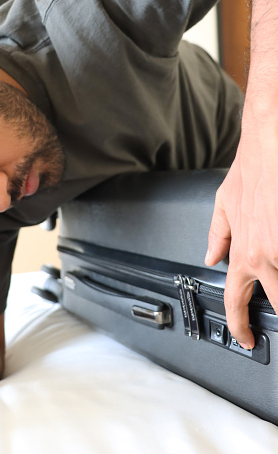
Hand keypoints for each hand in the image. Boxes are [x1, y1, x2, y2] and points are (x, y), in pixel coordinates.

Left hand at [206, 102, 277, 348]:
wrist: (271, 143)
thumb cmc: (252, 170)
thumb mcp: (223, 204)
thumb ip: (217, 235)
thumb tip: (210, 257)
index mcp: (243, 253)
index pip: (235, 300)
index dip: (240, 325)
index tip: (246, 338)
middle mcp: (264, 257)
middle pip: (277, 302)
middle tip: (275, 313)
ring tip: (274, 263)